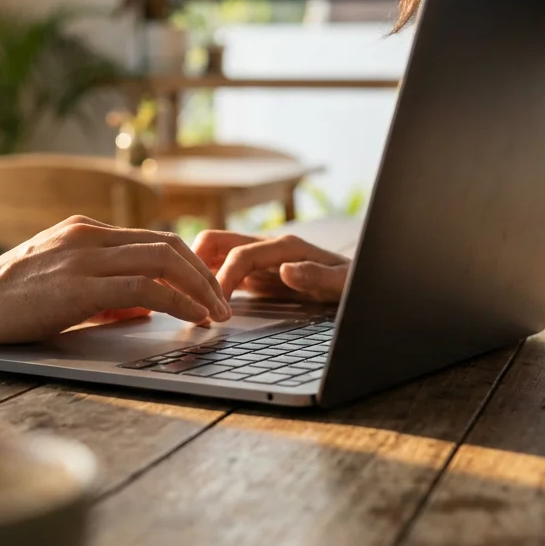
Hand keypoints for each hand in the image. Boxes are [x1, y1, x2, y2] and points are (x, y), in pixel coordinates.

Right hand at [0, 216, 232, 347]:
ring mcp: (83, 257)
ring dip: (200, 288)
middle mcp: (87, 236)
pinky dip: (180, 303)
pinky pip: (147, 290)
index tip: (207, 289)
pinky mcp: (80, 286)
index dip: (189, 263)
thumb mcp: (57, 290)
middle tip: (224, 303)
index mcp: (82, 232)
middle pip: (168, 243)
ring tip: (218, 315)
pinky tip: (194, 320)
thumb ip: (101, 295)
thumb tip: (143, 310)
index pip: (152, 238)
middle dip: (204, 274)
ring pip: (164, 260)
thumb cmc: (1, 306)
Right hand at [193, 230, 349, 302]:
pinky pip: (223, 271)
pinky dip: (206, 281)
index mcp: (285, 246)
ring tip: (187, 299)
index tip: (217, 304)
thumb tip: (287, 270)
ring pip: (215, 254)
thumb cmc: (351, 283)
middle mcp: (268, 246)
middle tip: (187, 295)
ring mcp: (260, 258)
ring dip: (197, 271)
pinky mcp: (256, 273)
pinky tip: (200, 302)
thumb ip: (317, 276)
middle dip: (196, 263)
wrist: (357, 282)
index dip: (225, 277)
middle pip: (218, 241)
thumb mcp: (342, 282)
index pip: (241, 254)